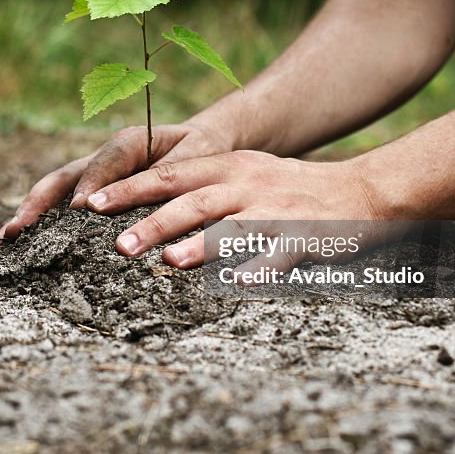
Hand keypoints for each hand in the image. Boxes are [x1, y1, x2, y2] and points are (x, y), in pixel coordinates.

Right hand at [0, 121, 232, 246]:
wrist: (202, 143)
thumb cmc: (201, 150)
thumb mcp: (197, 156)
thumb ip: (172, 172)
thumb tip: (147, 196)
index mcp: (129, 142)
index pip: (104, 163)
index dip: (90, 185)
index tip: (79, 211)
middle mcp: (103, 157)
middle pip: (62, 178)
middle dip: (37, 204)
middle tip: (16, 230)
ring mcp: (92, 175)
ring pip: (54, 193)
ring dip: (28, 215)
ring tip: (1, 240)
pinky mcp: (91, 192)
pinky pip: (62, 206)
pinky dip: (40, 224)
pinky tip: (19, 245)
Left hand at [80, 150, 383, 269]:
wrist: (363, 191)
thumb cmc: (289, 189)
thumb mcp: (245, 173)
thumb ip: (200, 185)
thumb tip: (143, 203)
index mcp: (228, 167)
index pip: (169, 175)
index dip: (129, 188)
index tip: (92, 203)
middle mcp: (248, 185)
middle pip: (193, 201)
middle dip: (153, 221)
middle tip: (118, 244)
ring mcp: (277, 211)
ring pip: (233, 228)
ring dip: (200, 245)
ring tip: (170, 262)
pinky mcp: (306, 238)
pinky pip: (279, 258)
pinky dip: (258, 272)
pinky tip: (238, 287)